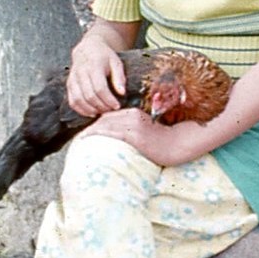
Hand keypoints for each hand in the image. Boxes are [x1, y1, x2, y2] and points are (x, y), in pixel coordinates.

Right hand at [65, 36, 125, 116]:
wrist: (88, 49)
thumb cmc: (104, 57)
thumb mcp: (116, 63)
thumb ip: (119, 77)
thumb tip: (122, 93)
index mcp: (94, 65)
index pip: (100, 88)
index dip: (108, 99)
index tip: (117, 106)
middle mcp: (80, 72)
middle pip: (89, 95)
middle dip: (102, 106)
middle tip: (111, 110)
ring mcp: (73, 79)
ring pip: (79, 100)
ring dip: (91, 110)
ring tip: (102, 112)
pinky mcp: (69, 85)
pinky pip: (72, 101)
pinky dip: (81, 110)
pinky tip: (92, 112)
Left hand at [82, 108, 205, 166]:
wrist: (178, 145)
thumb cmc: (163, 141)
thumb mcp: (146, 130)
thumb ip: (132, 129)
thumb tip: (118, 137)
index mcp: (135, 113)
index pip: (110, 116)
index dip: (97, 123)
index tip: (88, 131)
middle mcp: (132, 115)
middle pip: (105, 119)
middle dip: (92, 127)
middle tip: (81, 137)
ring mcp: (133, 125)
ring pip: (105, 124)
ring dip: (91, 131)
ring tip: (80, 139)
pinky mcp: (135, 135)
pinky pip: (111, 133)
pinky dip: (97, 134)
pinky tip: (87, 139)